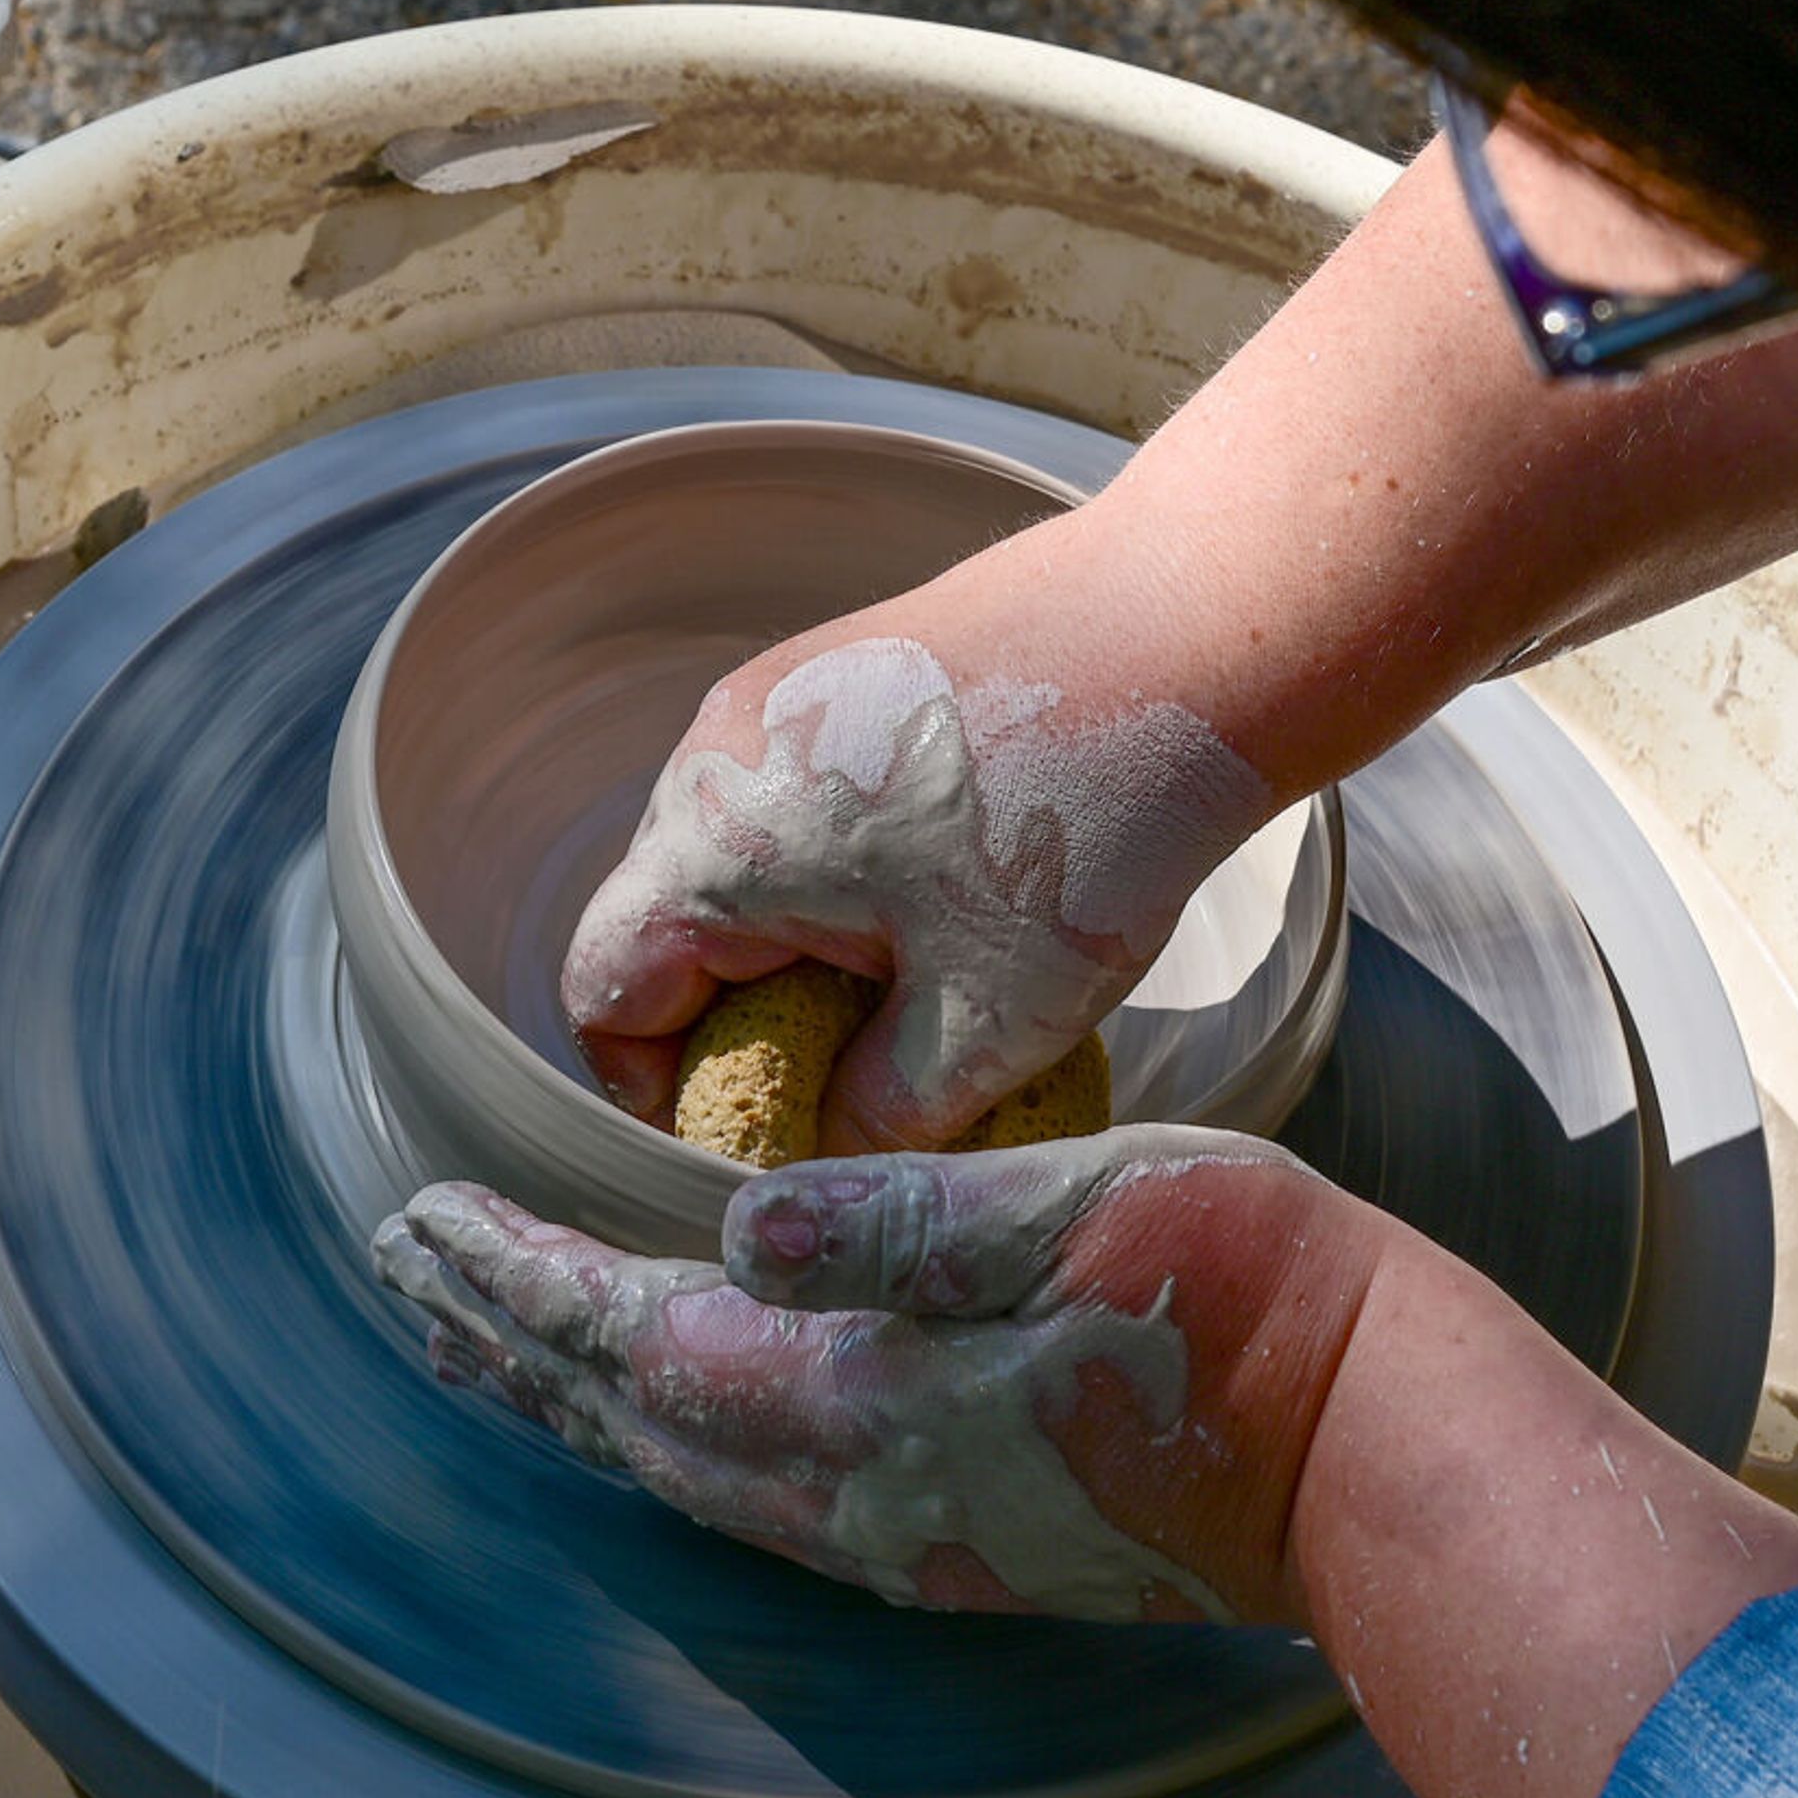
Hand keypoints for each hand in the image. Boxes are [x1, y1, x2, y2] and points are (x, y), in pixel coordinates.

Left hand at [370, 1127, 1382, 1627]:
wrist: (1363, 1446)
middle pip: (622, 1415)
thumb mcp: (1077, 1211)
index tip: (418, 1217)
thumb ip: (901, 1224)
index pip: (631, 1334)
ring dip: (569, 1395)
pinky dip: (660, 1434)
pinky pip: (746, 1490)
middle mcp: (853, 1487)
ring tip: (489, 1341)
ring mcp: (901, 1528)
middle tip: (403, 1274)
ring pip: (676, 1463)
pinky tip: (660, 1412)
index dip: (516, 1276)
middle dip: (503, 1340)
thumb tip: (738, 1230)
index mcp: (862, 1395)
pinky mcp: (952, 1538)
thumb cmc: (1235, 1293)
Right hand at [560, 523, 1272, 1151]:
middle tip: (853, 1079)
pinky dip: (842, 870)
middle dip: (739, 1021)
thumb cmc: (1086, 826)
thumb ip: (881, 1121)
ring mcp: (775, 696)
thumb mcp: (990, 1023)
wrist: (1195, 632)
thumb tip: (827, 1165)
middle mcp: (714, 755)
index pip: (602, 993)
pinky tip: (955, 892)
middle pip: (665, 927)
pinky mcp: (841, 669)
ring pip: (735, 861)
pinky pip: (796, 799)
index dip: (656, 1090)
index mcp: (714, 846)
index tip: (754, 1134)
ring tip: (921, 983)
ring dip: (797, 944)